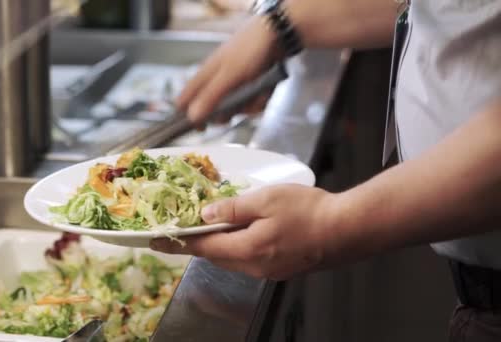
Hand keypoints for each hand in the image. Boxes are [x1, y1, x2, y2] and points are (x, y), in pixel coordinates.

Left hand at [150, 184, 339, 279]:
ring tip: (209, 227)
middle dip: (196, 243)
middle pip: (215, 256)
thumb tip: (206, 214)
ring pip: (231, 259)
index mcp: (247, 250)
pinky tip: (240, 232)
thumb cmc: (309, 210)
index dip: (178, 242)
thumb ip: (233, 208)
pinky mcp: (281, 269)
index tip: (156, 240)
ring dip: (217, 245)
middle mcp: (254, 267)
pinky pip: (248, 260)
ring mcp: (269, 271)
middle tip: (180, 230)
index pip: (202, 247)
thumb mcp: (266, 199)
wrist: (347, 229)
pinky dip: (236, 247)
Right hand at [177, 16, 281, 123]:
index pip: (186, 99)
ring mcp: (234, 84)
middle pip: (215, 109)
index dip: (189, 115)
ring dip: (249, 105)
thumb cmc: (248, 51)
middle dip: (229, 113)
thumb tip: (191, 117)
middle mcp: (217, 81)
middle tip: (238, 110)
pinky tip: (265, 92)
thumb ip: (210, 97)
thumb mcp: (229, 76)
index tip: (201, 128)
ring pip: (237, 107)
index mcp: (205, 76)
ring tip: (259, 95)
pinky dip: (259, 99)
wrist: (277, 35)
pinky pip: (251, 101)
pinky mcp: (250, 85)